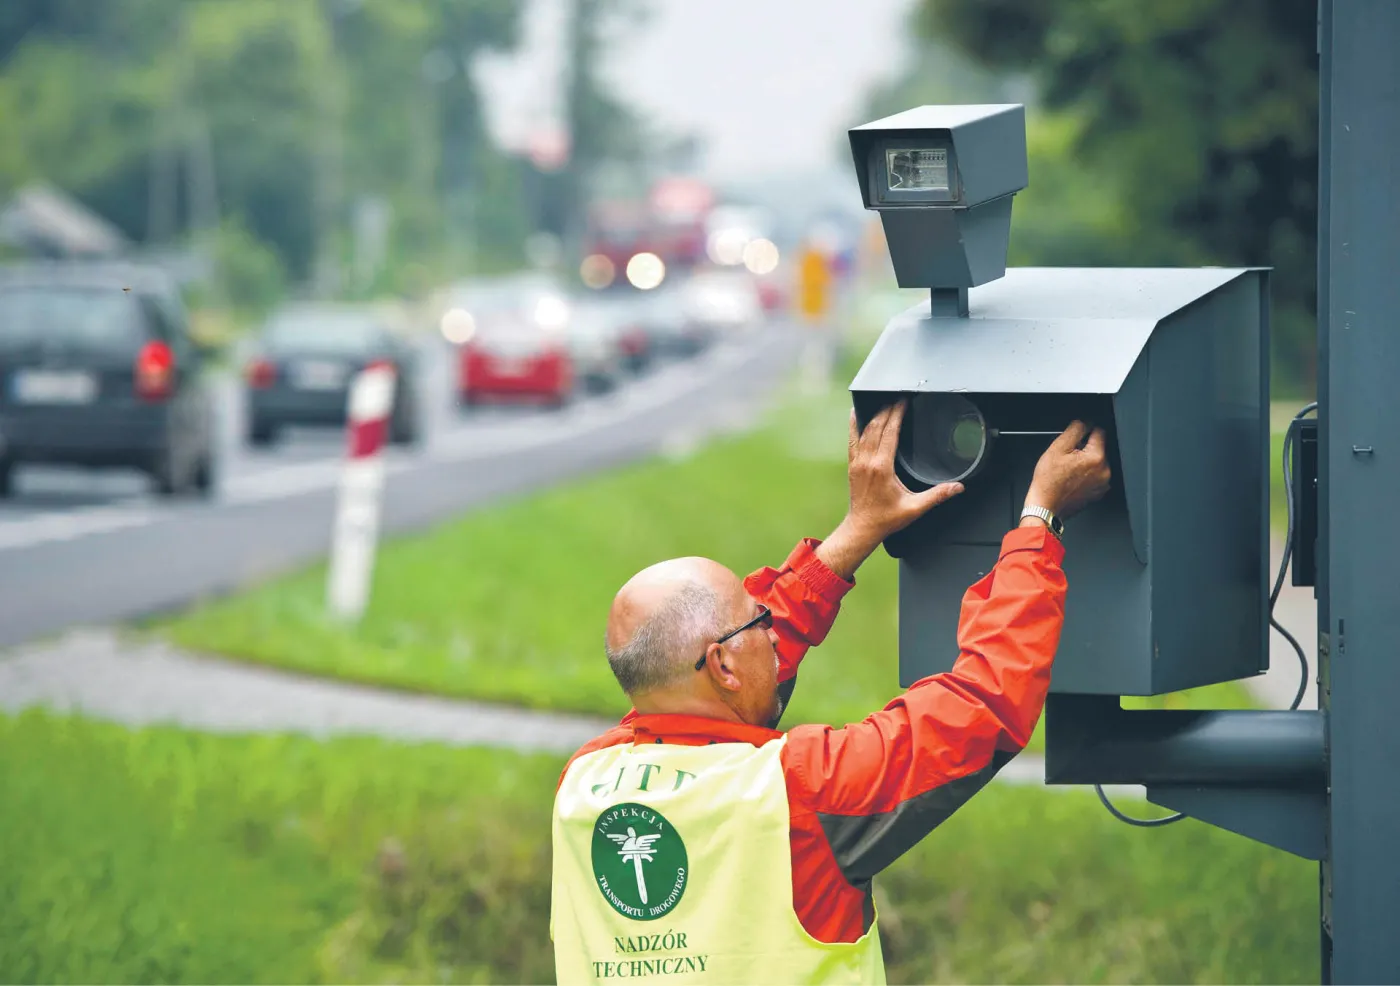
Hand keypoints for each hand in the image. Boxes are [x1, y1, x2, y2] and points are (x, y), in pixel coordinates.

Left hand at [845, 401, 963, 541]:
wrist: (862, 528)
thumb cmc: (886, 519)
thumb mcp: (915, 508)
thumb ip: (937, 495)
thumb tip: (958, 487)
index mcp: (882, 467)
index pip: (889, 432)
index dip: (897, 414)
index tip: (904, 402)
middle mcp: (867, 461)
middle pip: (876, 426)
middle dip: (887, 410)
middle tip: (898, 399)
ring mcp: (857, 462)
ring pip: (863, 430)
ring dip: (874, 415)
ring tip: (884, 403)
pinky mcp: (852, 465)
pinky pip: (852, 439)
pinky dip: (854, 425)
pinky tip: (855, 414)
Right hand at [1025, 420, 1110, 518]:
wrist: (1045, 506)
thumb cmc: (1048, 482)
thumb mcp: (1057, 447)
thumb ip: (1075, 429)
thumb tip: (1085, 421)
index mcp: (1096, 458)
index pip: (1099, 431)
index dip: (1085, 431)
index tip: (1075, 439)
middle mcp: (1104, 471)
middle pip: (1098, 448)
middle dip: (1084, 449)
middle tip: (1067, 458)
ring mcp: (1102, 484)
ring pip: (1096, 462)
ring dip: (1085, 462)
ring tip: (1068, 470)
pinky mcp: (1098, 493)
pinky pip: (1094, 477)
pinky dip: (1085, 475)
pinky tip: (1071, 479)